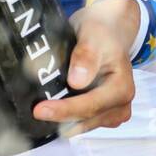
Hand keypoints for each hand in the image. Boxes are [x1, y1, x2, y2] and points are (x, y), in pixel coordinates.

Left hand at [32, 0, 141, 137]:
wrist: (106, 31)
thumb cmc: (100, 32)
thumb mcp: (92, 35)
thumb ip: (86, 57)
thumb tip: (76, 81)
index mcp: (122, 88)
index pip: (90, 106)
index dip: (64, 111)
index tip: (40, 110)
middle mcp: (120, 104)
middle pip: (85, 119)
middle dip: (60, 117)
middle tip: (34, 111)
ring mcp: (111, 112)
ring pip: (81, 124)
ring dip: (61, 119)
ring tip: (40, 108)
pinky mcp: (101, 114)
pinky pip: (80, 122)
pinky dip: (65, 117)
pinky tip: (51, 108)